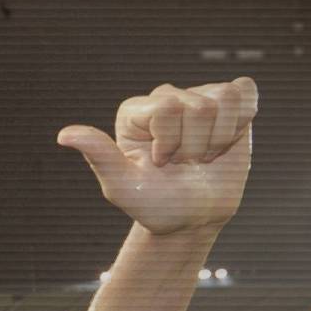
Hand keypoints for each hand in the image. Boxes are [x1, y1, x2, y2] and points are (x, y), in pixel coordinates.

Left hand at [57, 77, 257, 234]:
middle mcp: (165, 97)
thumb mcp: (122, 186)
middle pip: (199, 106)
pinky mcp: (230, 103)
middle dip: (196, 145)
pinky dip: (241, 122)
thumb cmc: (155, 203)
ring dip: (218, 138)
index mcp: (135, 111)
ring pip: (224, 98)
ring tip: (202, 155)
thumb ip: (99, 156)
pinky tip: (225, 141)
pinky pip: (245, 92)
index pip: (167, 108)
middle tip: (184, 164)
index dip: (171, 143)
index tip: (161, 164)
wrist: (192, 218)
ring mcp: (197, 96)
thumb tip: (64, 135)